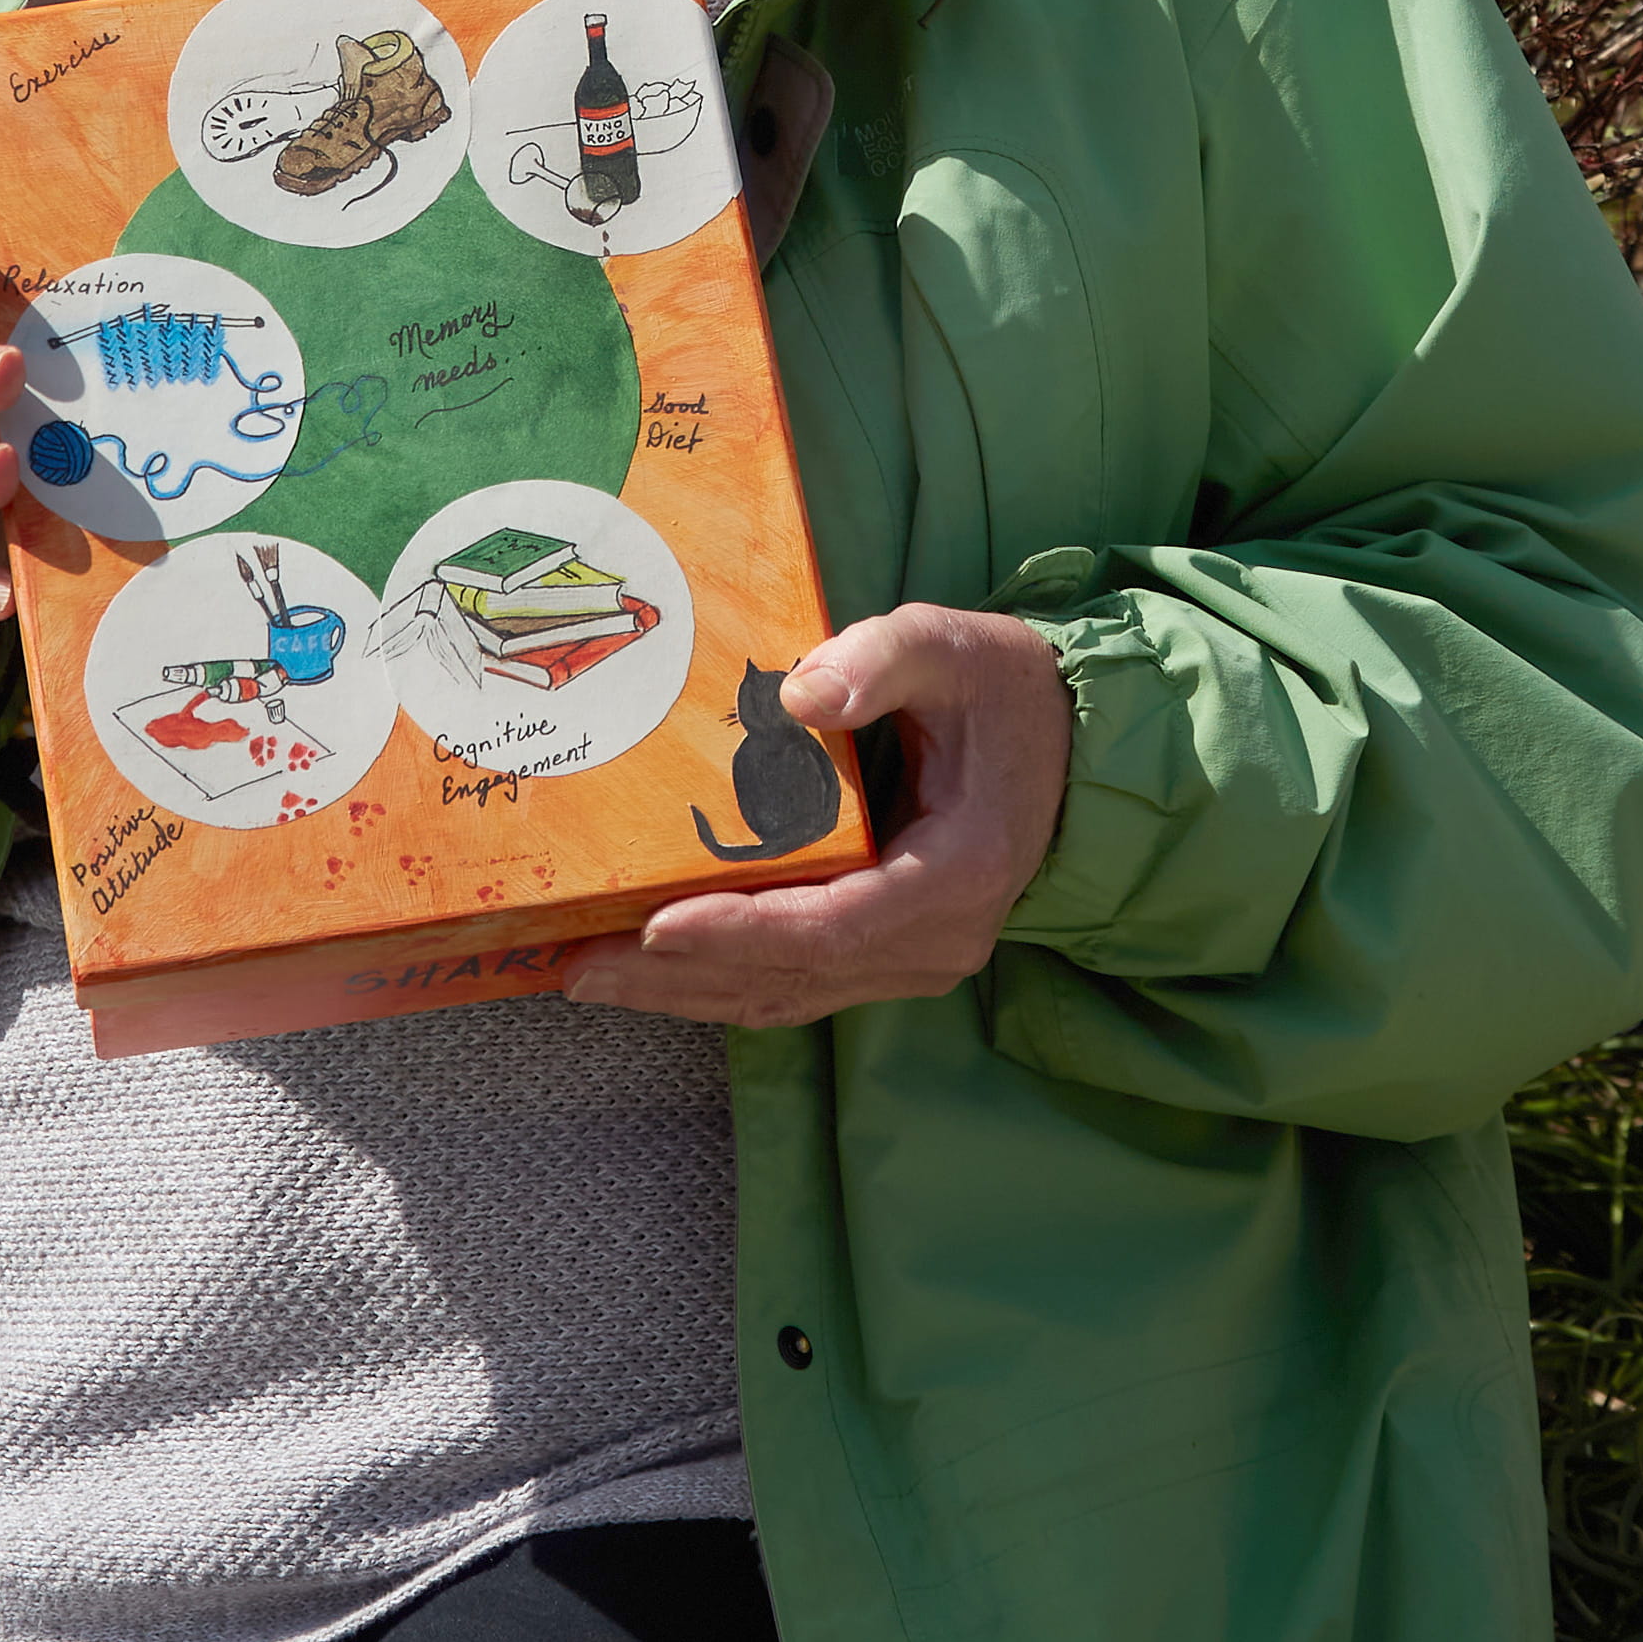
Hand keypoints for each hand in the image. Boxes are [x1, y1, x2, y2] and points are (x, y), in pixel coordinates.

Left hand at [564, 605, 1072, 1029]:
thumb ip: (882, 660)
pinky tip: (651, 972)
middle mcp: (940, 939)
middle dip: (678, 976)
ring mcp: (917, 956)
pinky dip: (722, 981)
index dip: (743, 931)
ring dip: (685, 992)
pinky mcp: (891, 953)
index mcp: (958, 871)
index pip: (836, 924)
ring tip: (582, 974)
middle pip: (794, 977)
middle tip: (574, 964)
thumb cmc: (1002, 688)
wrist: (1068, 739)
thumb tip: (800, 696)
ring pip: (787, 994)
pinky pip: (798, 983)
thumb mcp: (952, 647)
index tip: (656, 926)